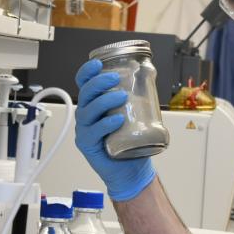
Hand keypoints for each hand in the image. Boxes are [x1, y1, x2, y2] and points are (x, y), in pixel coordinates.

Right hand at [74, 59, 155, 201]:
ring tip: (122, 97)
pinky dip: (105, 124)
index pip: (84, 83)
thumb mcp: (135, 113)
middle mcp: (86, 115)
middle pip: (85, 94)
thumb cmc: (132, 142)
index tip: (98, 64)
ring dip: (104, 101)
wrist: (132, 169)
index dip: (87, 72)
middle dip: (98, 83)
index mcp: (94, 104)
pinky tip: (118, 120)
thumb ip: (136, 95)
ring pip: (87, 111)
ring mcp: (85, 130)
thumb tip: (149, 72)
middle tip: (115, 79)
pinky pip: (92, 132)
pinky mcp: (87, 145)